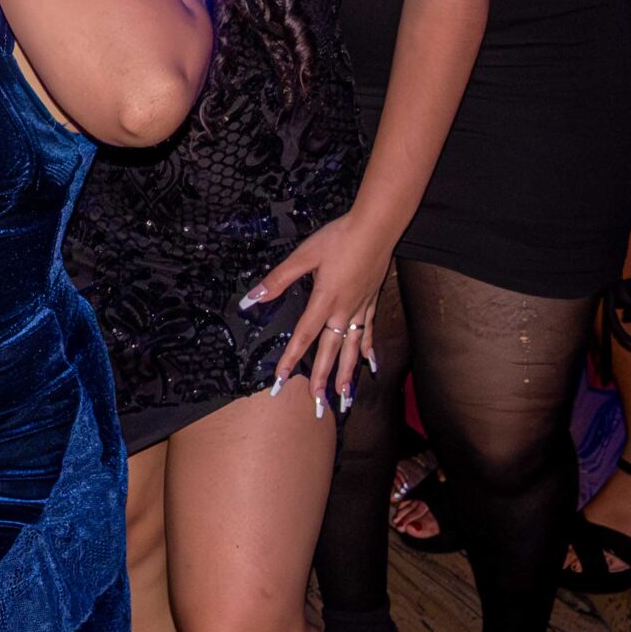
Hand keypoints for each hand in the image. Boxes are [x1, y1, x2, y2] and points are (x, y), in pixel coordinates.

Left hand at [256, 213, 389, 413]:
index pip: (304, 336)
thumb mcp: (304, 255)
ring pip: (353, 348)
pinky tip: (370, 365)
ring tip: (344, 397)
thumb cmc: (339, 238)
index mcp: (325, 300)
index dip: (292, 359)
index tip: (282, 380)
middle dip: (323, 378)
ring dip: (347, 374)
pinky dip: (368, 350)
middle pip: (331, 350)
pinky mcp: (372, 302)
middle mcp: (344, 310)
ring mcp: (361, 308)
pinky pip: (369, 332)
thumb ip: (279, 278)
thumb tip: (253, 297)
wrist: (376, 227)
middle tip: (318, 404)